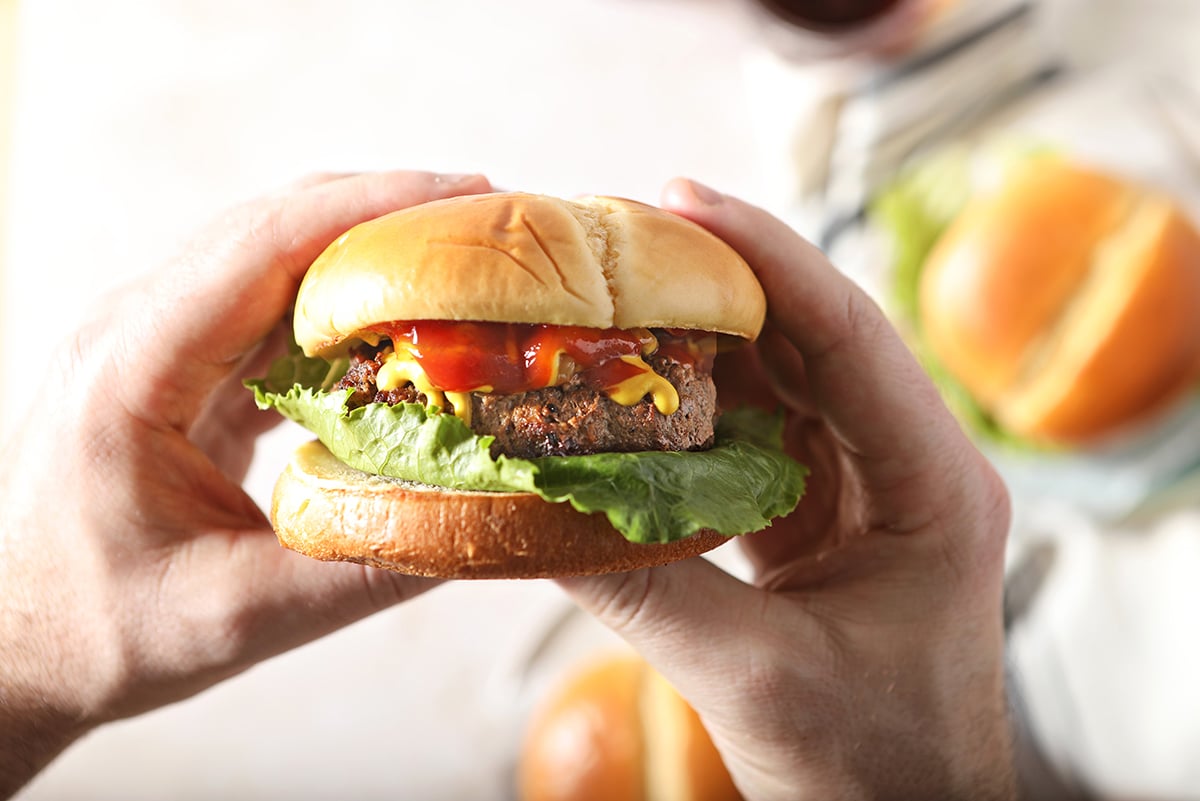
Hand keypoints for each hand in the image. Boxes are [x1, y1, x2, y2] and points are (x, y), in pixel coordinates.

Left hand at [0, 171, 492, 797]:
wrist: (14, 646)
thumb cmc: (97, 632)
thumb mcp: (236, 616)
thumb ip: (361, 568)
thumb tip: (484, 519)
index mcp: (130, 370)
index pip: (258, 248)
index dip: (368, 209)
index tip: (462, 198)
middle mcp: (134, 334)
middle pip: (271, 230)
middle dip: (383, 213)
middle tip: (484, 222)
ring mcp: (153, 347)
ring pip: (271, 261)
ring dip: (365, 254)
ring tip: (457, 265)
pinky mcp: (177, 372)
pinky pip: (267, 311)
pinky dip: (342, 309)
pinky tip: (400, 331)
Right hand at [560, 179, 1014, 799]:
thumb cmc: (872, 767)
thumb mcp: (757, 680)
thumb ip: (646, 590)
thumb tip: (526, 511)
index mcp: (934, 485)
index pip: (851, 338)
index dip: (770, 257)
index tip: (684, 198)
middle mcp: (906, 467)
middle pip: (811, 341)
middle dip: (721, 282)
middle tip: (624, 236)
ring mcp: (861, 490)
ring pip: (778, 383)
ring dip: (697, 342)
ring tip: (611, 299)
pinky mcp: (818, 518)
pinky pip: (751, 438)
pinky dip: (687, 412)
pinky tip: (627, 393)